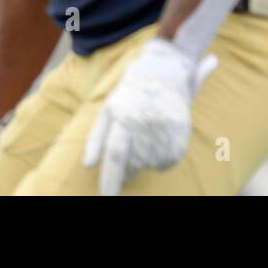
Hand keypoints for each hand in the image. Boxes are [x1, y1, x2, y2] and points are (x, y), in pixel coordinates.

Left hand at [83, 38, 217, 194]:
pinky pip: (168, 160)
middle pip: (133, 163)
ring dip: (145, 160)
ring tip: (145, 137)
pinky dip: (162, 158)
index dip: (110, 181)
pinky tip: (160, 138)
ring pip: (150, 163)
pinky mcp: (180, 130)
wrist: (164, 69)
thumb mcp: (108, 108)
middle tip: (129, 160)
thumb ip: (96, 137)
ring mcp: (164, 125)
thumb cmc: (130, 93)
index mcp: (121, 116)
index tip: (106, 198)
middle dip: (128, 170)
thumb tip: (87, 164)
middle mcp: (144, 121)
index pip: (115, 156)